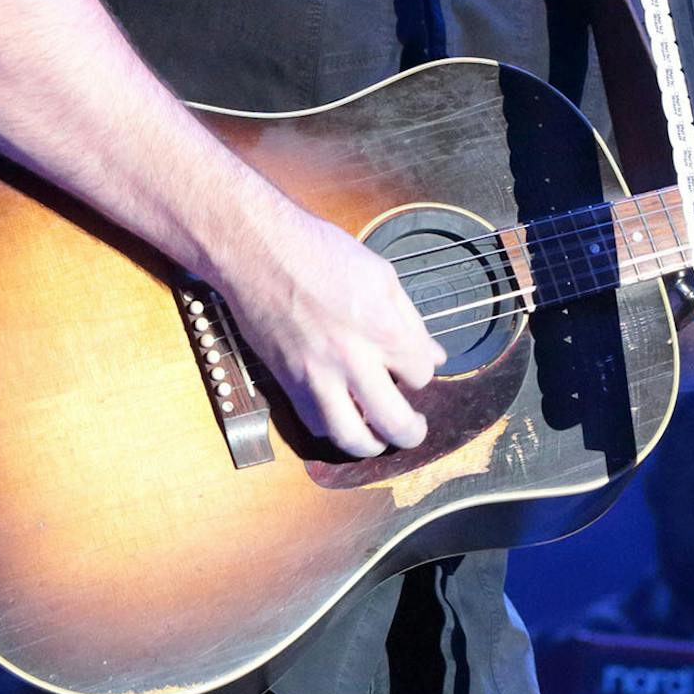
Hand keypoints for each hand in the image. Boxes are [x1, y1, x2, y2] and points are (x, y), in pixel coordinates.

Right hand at [201, 190, 445, 459]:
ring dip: (372, 444)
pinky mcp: (288, 381)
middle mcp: (352, 358)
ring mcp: (317, 375)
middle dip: (412, 432)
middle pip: (395, 421)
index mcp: (382, 327)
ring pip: (352, 437)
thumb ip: (411, 320)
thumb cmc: (319, 251)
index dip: (421, 370)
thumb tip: (434, 355)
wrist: (258, 250)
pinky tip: (342, 415)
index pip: (421, 373)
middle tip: (415, 429)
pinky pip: (315, 423)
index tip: (412, 364)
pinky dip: (333, 428)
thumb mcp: (380, 274)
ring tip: (380, 436)